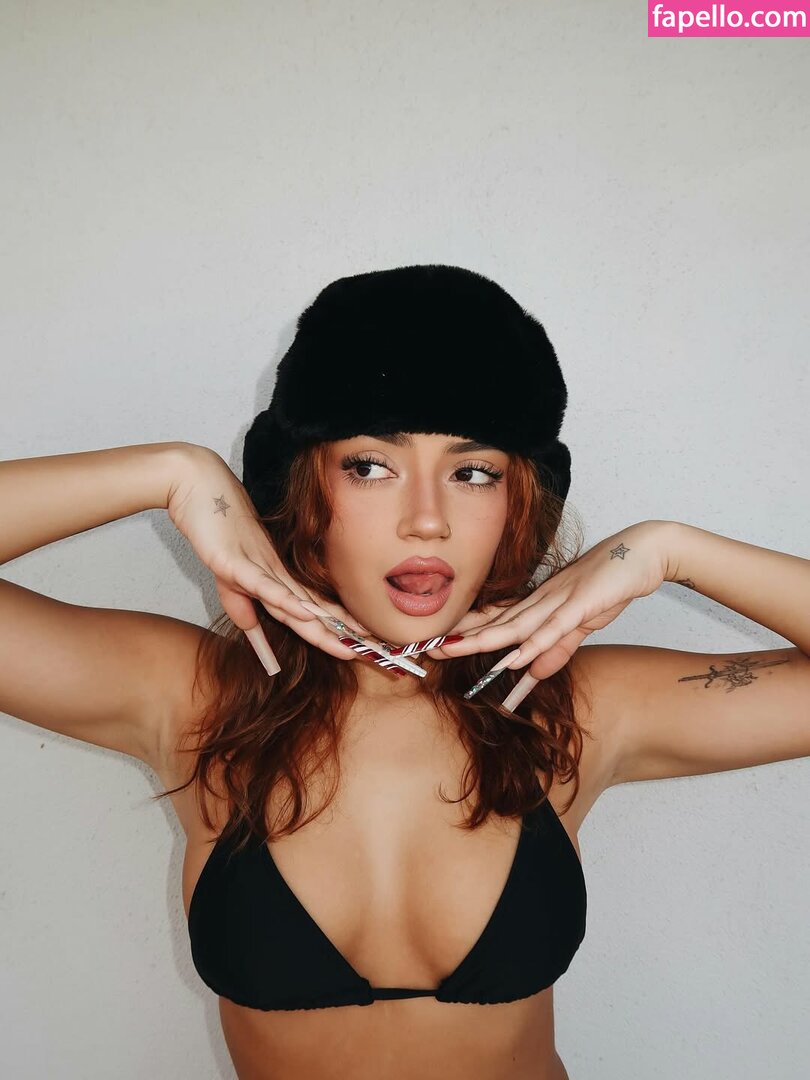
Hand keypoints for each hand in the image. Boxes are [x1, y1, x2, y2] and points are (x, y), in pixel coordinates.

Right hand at [166, 446, 371, 669]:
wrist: (198, 488)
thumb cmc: (216, 528)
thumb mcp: (230, 577)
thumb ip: (242, 604)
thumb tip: (253, 630)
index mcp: (277, 579)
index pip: (314, 610)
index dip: (338, 630)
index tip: (366, 646)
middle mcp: (275, 575)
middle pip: (314, 613)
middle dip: (343, 635)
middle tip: (376, 652)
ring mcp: (258, 568)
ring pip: (297, 603)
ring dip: (325, 624)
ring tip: (354, 640)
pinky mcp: (235, 564)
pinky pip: (264, 586)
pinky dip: (285, 601)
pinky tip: (306, 613)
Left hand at [431, 520, 673, 686]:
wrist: (643, 553)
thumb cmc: (610, 584)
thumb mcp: (580, 623)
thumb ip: (556, 648)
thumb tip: (531, 672)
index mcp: (538, 603)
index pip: (496, 620)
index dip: (466, 632)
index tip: (437, 643)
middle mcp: (542, 600)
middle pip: (495, 622)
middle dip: (461, 637)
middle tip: (428, 649)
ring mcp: (560, 600)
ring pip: (516, 624)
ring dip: (485, 640)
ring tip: (454, 652)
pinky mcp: (582, 604)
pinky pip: (555, 627)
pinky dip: (535, 643)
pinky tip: (515, 656)